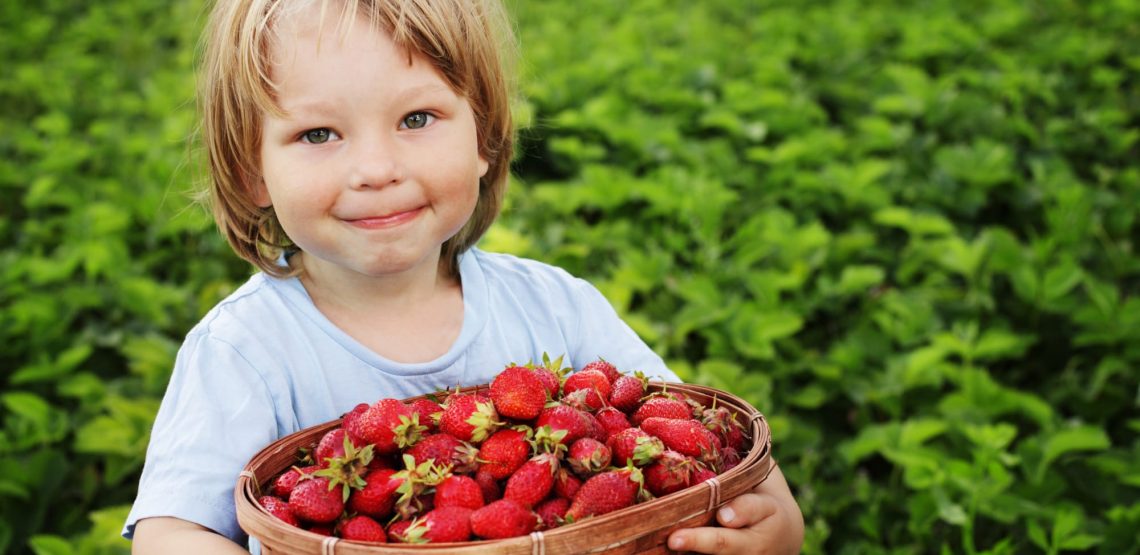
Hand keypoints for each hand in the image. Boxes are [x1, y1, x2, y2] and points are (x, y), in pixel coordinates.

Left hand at [666, 463, 803, 554]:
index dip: (740, 512)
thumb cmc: (762, 495)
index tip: (724, 516)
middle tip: (675, 539)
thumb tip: (710, 413)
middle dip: (703, 541)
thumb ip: (743, 461)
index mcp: (768, 511)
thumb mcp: (763, 479)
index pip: (754, 509)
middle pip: (729, 543)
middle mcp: (756, 541)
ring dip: (694, 553)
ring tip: (670, 546)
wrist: (784, 537)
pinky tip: (660, 554)